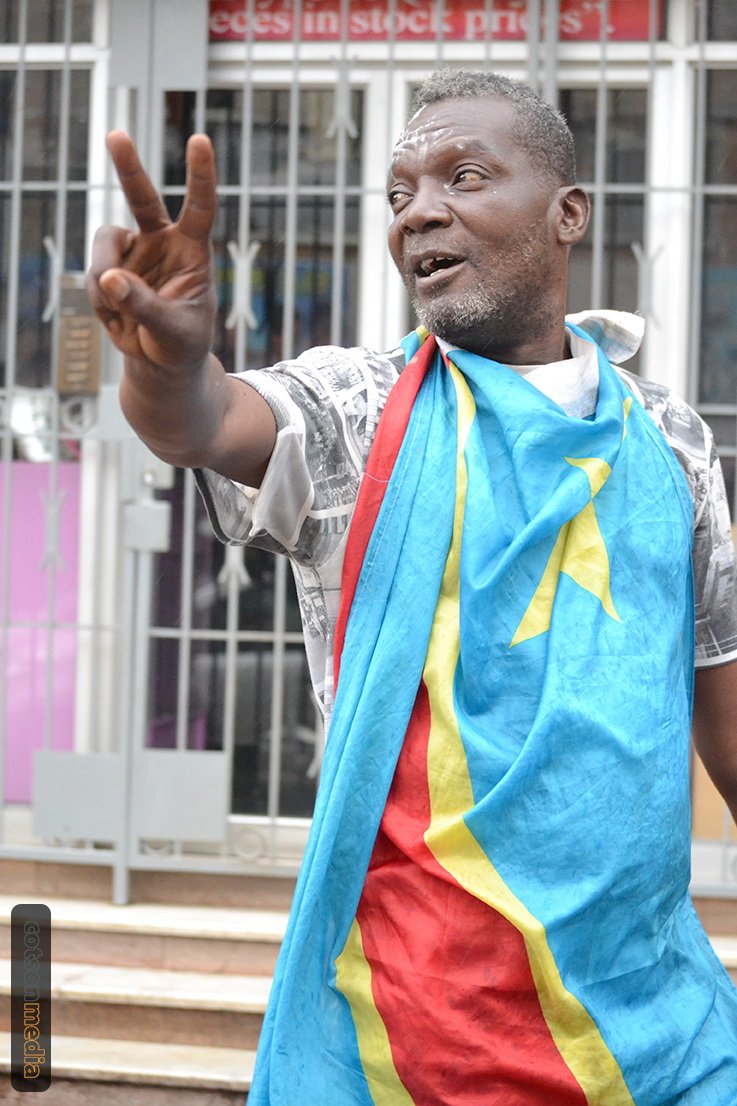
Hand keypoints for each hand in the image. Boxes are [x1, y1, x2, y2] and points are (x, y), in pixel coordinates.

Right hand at [87, 131, 216, 374]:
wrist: (162, 362)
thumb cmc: (182, 342)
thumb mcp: (173, 330)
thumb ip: (145, 305)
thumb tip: (109, 277)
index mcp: (193, 251)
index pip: (200, 208)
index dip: (200, 176)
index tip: (199, 140)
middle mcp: (163, 243)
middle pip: (142, 198)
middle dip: (128, 167)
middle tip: (116, 135)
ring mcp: (134, 253)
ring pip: (106, 243)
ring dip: (105, 274)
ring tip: (117, 310)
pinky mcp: (111, 268)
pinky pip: (95, 275)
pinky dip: (101, 301)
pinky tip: (117, 320)